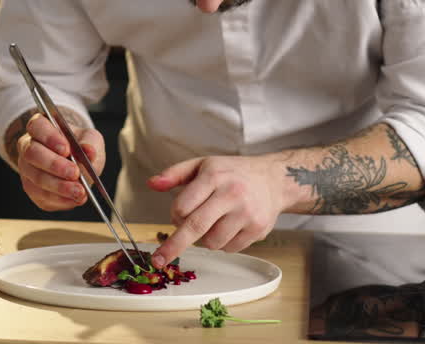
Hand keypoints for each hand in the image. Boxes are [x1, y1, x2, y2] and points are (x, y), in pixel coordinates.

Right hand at [16, 110, 105, 211]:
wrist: (76, 163)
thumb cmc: (79, 147)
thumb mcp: (89, 138)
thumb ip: (89, 143)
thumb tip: (89, 151)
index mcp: (39, 127)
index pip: (37, 127)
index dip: (49, 137)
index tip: (66, 149)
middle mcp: (28, 147)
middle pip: (32, 154)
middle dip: (54, 165)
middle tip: (75, 172)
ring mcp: (27, 169)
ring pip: (36, 179)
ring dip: (59, 187)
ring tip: (79, 191)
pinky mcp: (32, 189)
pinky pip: (41, 196)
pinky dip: (60, 199)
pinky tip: (73, 199)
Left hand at [147, 154, 284, 268]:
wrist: (273, 180)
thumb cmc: (233, 173)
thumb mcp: (203, 165)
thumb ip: (175, 174)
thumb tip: (152, 184)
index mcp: (214, 176)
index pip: (183, 205)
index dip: (174, 215)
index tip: (176, 217)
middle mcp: (232, 194)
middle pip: (195, 227)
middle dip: (174, 246)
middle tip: (159, 260)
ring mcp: (247, 213)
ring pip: (211, 242)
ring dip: (204, 239)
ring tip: (213, 222)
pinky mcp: (258, 229)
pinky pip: (229, 248)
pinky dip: (223, 243)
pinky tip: (229, 227)